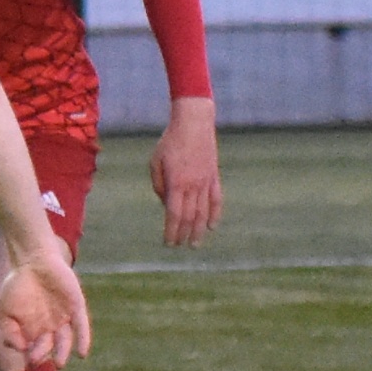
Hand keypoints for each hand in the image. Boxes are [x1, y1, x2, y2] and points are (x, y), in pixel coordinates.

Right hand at [0, 247, 91, 370]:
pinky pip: (81, 326)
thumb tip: (19, 349)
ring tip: (59, 363)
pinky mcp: (76, 307)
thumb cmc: (17, 285)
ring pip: (65, 339)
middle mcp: (49, 326)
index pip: (33, 348)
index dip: (31, 356)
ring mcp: (64, 317)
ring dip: (62, 352)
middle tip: (35, 359)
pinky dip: (82, 340)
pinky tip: (81, 354)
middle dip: (42, 353)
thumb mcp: (5, 311)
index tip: (27, 360)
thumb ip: (9, 331)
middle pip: (48, 345)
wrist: (33, 260)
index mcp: (33, 328)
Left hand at [150, 97, 221, 246]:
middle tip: (179, 246)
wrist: (194, 124)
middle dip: (183, 234)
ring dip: (199, 230)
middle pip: (189, 217)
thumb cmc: (169, 142)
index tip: (168, 242)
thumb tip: (165, 203)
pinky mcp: (214, 176)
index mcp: (176, 183)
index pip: (174, 214)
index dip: (172, 230)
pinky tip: (211, 226)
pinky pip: (216, 199)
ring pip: (204, 211)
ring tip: (195, 243)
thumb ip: (159, 185)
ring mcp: (206, 181)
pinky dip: (215, 214)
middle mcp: (193, 185)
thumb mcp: (155, 162)